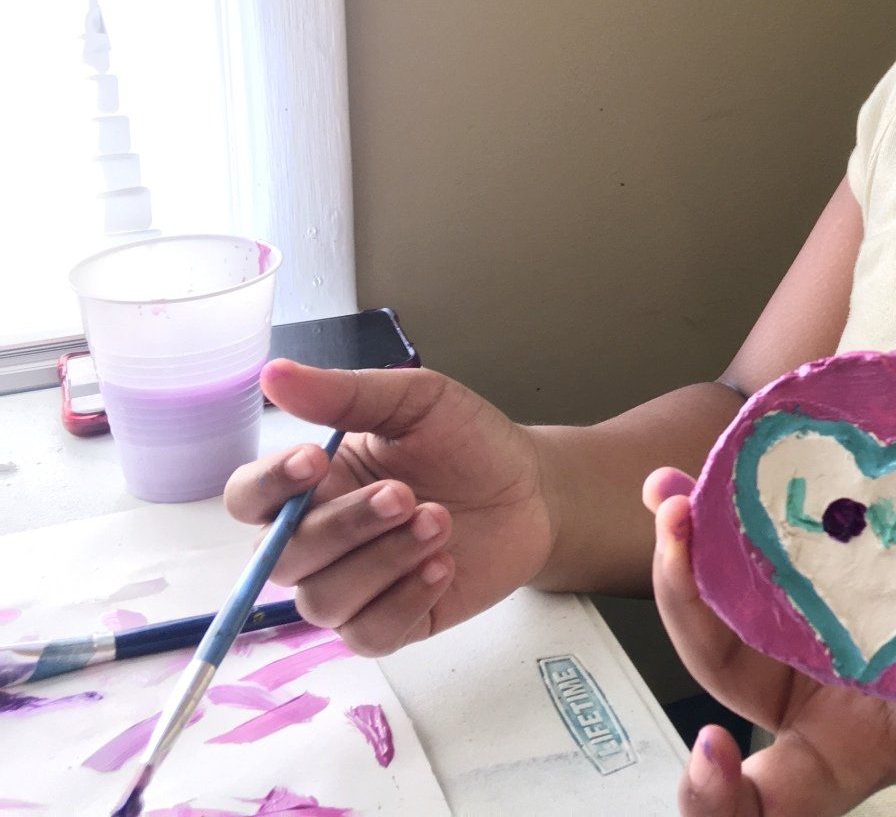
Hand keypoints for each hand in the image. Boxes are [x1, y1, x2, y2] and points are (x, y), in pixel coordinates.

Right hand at [224, 359, 554, 655]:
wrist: (531, 488)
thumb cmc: (467, 441)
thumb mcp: (416, 401)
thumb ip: (346, 394)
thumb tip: (273, 374)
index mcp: (313, 485)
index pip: (250, 498)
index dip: (270, 485)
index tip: (315, 460)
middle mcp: (319, 542)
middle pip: (285, 556)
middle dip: (344, 526)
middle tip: (405, 494)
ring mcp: (352, 588)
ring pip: (324, 600)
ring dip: (381, 561)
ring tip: (439, 521)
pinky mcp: (391, 624)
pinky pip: (368, 635)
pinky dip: (403, 602)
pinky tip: (443, 565)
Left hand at [643, 467, 895, 816]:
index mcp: (857, 752)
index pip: (777, 797)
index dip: (726, 794)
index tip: (711, 748)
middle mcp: (816, 705)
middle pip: (722, 671)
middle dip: (681, 604)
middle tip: (673, 524)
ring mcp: (812, 647)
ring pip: (727, 611)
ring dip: (688, 551)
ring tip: (666, 486)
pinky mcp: (825, 593)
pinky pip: (765, 561)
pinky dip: (734, 520)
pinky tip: (720, 467)